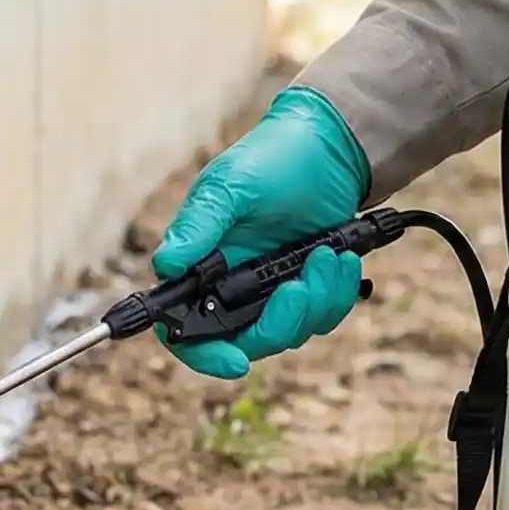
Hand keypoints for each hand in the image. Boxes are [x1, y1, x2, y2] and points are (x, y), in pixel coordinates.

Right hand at [150, 86, 370, 378]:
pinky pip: (322, 316)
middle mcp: (232, 288)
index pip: (186, 330)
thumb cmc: (271, 159)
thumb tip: (166, 265)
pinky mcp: (307, 288)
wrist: (330, 148)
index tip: (235, 361)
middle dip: (281, 322)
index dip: (204, 355)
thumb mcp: (230, 187)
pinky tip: (342, 258)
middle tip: (300, 286)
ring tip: (330, 256)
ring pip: (291, 332)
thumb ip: (198, 227)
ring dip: (317, 300)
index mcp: (200, 269)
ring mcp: (271, 291)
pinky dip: (336, 293)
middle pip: (247, 341)